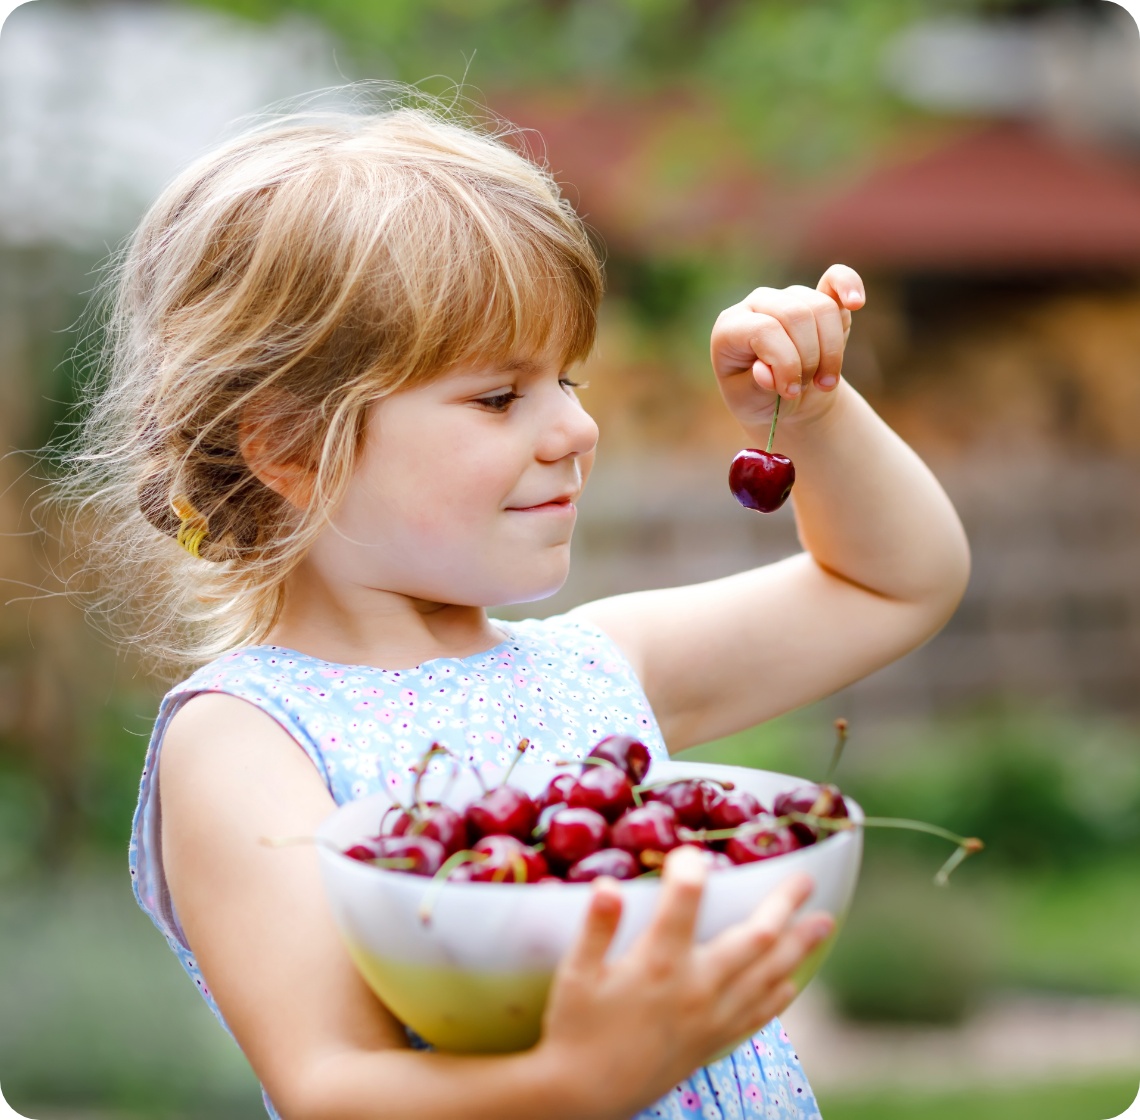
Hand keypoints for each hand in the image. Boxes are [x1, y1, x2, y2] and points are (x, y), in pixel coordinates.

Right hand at [535, 847, 834, 1119]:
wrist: (585, 1096)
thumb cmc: (575, 1027)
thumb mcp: (575, 974)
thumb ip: (596, 928)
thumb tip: (607, 882)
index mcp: (659, 963)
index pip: (685, 902)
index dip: (691, 869)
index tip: (694, 847)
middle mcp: (696, 987)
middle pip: (753, 937)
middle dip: (783, 903)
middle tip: (807, 877)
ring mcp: (711, 1017)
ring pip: (769, 975)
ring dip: (798, 945)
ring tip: (824, 921)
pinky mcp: (713, 1042)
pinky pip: (759, 1015)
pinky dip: (780, 993)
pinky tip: (792, 979)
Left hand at [710, 264, 864, 433]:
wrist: (784, 398)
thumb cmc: (758, 398)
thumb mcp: (748, 401)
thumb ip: (756, 386)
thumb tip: (764, 371)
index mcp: (730, 327)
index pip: (764, 329)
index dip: (785, 362)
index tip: (791, 391)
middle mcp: (757, 303)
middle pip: (796, 315)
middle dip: (809, 358)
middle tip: (807, 387)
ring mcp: (788, 296)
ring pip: (822, 308)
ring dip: (831, 351)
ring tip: (825, 381)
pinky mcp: (818, 296)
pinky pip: (837, 277)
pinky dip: (849, 286)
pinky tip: (856, 303)